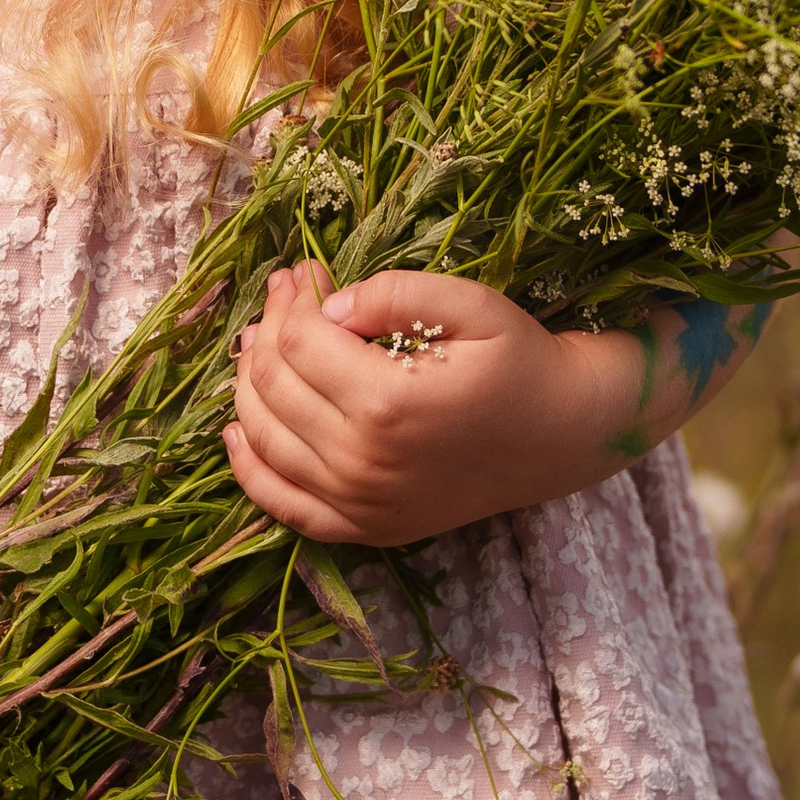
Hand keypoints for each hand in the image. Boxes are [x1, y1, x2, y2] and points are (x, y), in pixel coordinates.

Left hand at [226, 266, 766, 548]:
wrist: (562, 436)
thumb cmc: (519, 362)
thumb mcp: (472, 304)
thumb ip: (394, 293)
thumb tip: (328, 306)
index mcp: (388, 403)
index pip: (299, 340)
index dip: (292, 298)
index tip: (304, 271)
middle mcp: (364, 462)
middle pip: (273, 384)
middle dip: (269, 328)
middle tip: (287, 296)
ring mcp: (360, 504)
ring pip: (264, 437)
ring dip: (249, 384)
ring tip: (264, 343)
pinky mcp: (365, 528)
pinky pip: (281, 504)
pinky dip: (249, 465)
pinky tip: (238, 428)